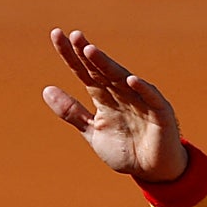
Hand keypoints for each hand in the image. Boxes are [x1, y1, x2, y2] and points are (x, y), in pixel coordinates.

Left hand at [42, 29, 186, 181]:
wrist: (152, 171)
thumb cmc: (124, 149)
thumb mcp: (92, 130)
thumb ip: (71, 111)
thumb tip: (46, 89)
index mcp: (104, 97)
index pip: (84, 72)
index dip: (70, 56)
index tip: (56, 35)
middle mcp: (121, 94)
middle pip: (101, 70)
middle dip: (87, 54)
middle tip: (74, 36)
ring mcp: (141, 101)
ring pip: (121, 79)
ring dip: (107, 65)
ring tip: (90, 51)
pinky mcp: (160, 114)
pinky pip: (151, 99)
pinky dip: (142, 90)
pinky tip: (130, 80)